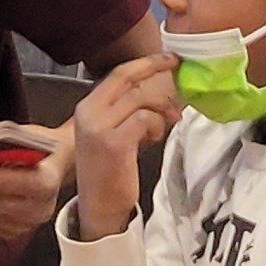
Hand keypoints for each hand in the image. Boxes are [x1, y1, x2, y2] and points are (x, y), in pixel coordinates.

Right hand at [70, 54, 179, 242]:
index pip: (117, 74)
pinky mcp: (114, 143)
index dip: (144, 63)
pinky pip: (145, 119)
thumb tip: (157, 91)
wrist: (99, 207)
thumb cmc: (109, 171)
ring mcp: (99, 127)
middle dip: (156, 69)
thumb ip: (126, 111)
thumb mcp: (111, 134)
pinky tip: (152, 140)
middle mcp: (88, 113)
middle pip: (128, 79)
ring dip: (160, 110)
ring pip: (140, 99)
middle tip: (179, 70)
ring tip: (164, 125)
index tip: (168, 58)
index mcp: (86, 108)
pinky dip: (156, 126)